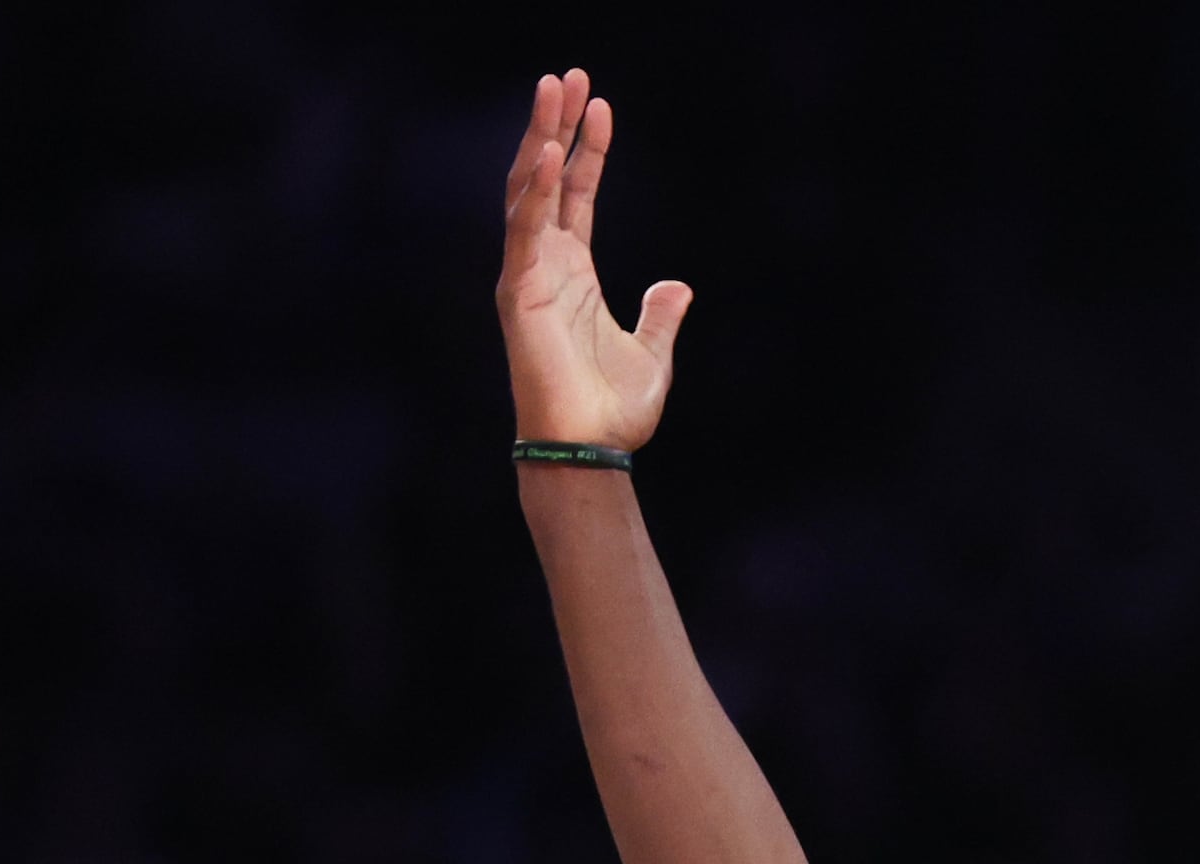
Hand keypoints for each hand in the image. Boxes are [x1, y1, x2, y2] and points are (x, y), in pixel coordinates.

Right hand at [496, 70, 693, 450]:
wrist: (590, 454)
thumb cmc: (613, 412)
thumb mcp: (652, 353)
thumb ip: (661, 315)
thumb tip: (679, 286)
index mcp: (574, 275)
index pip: (577, 195)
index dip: (587, 149)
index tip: (601, 103)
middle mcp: (546, 266)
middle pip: (546, 179)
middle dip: (555, 125)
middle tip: (567, 74)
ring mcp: (528, 277)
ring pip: (528, 191)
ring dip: (540, 138)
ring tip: (554, 88)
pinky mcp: (520, 295)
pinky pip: (525, 232)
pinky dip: (536, 192)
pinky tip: (549, 151)